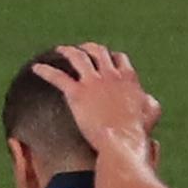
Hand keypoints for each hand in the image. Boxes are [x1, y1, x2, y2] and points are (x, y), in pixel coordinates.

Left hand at [36, 42, 158, 157]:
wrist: (122, 139)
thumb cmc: (137, 130)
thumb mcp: (151, 113)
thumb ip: (150, 103)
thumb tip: (148, 99)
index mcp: (128, 78)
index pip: (120, 59)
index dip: (111, 57)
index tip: (105, 58)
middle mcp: (110, 74)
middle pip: (99, 52)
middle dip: (89, 48)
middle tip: (81, 50)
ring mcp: (93, 82)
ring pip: (77, 57)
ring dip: (67, 51)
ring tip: (59, 51)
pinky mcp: (77, 93)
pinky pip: (58, 77)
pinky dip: (45, 71)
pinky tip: (36, 68)